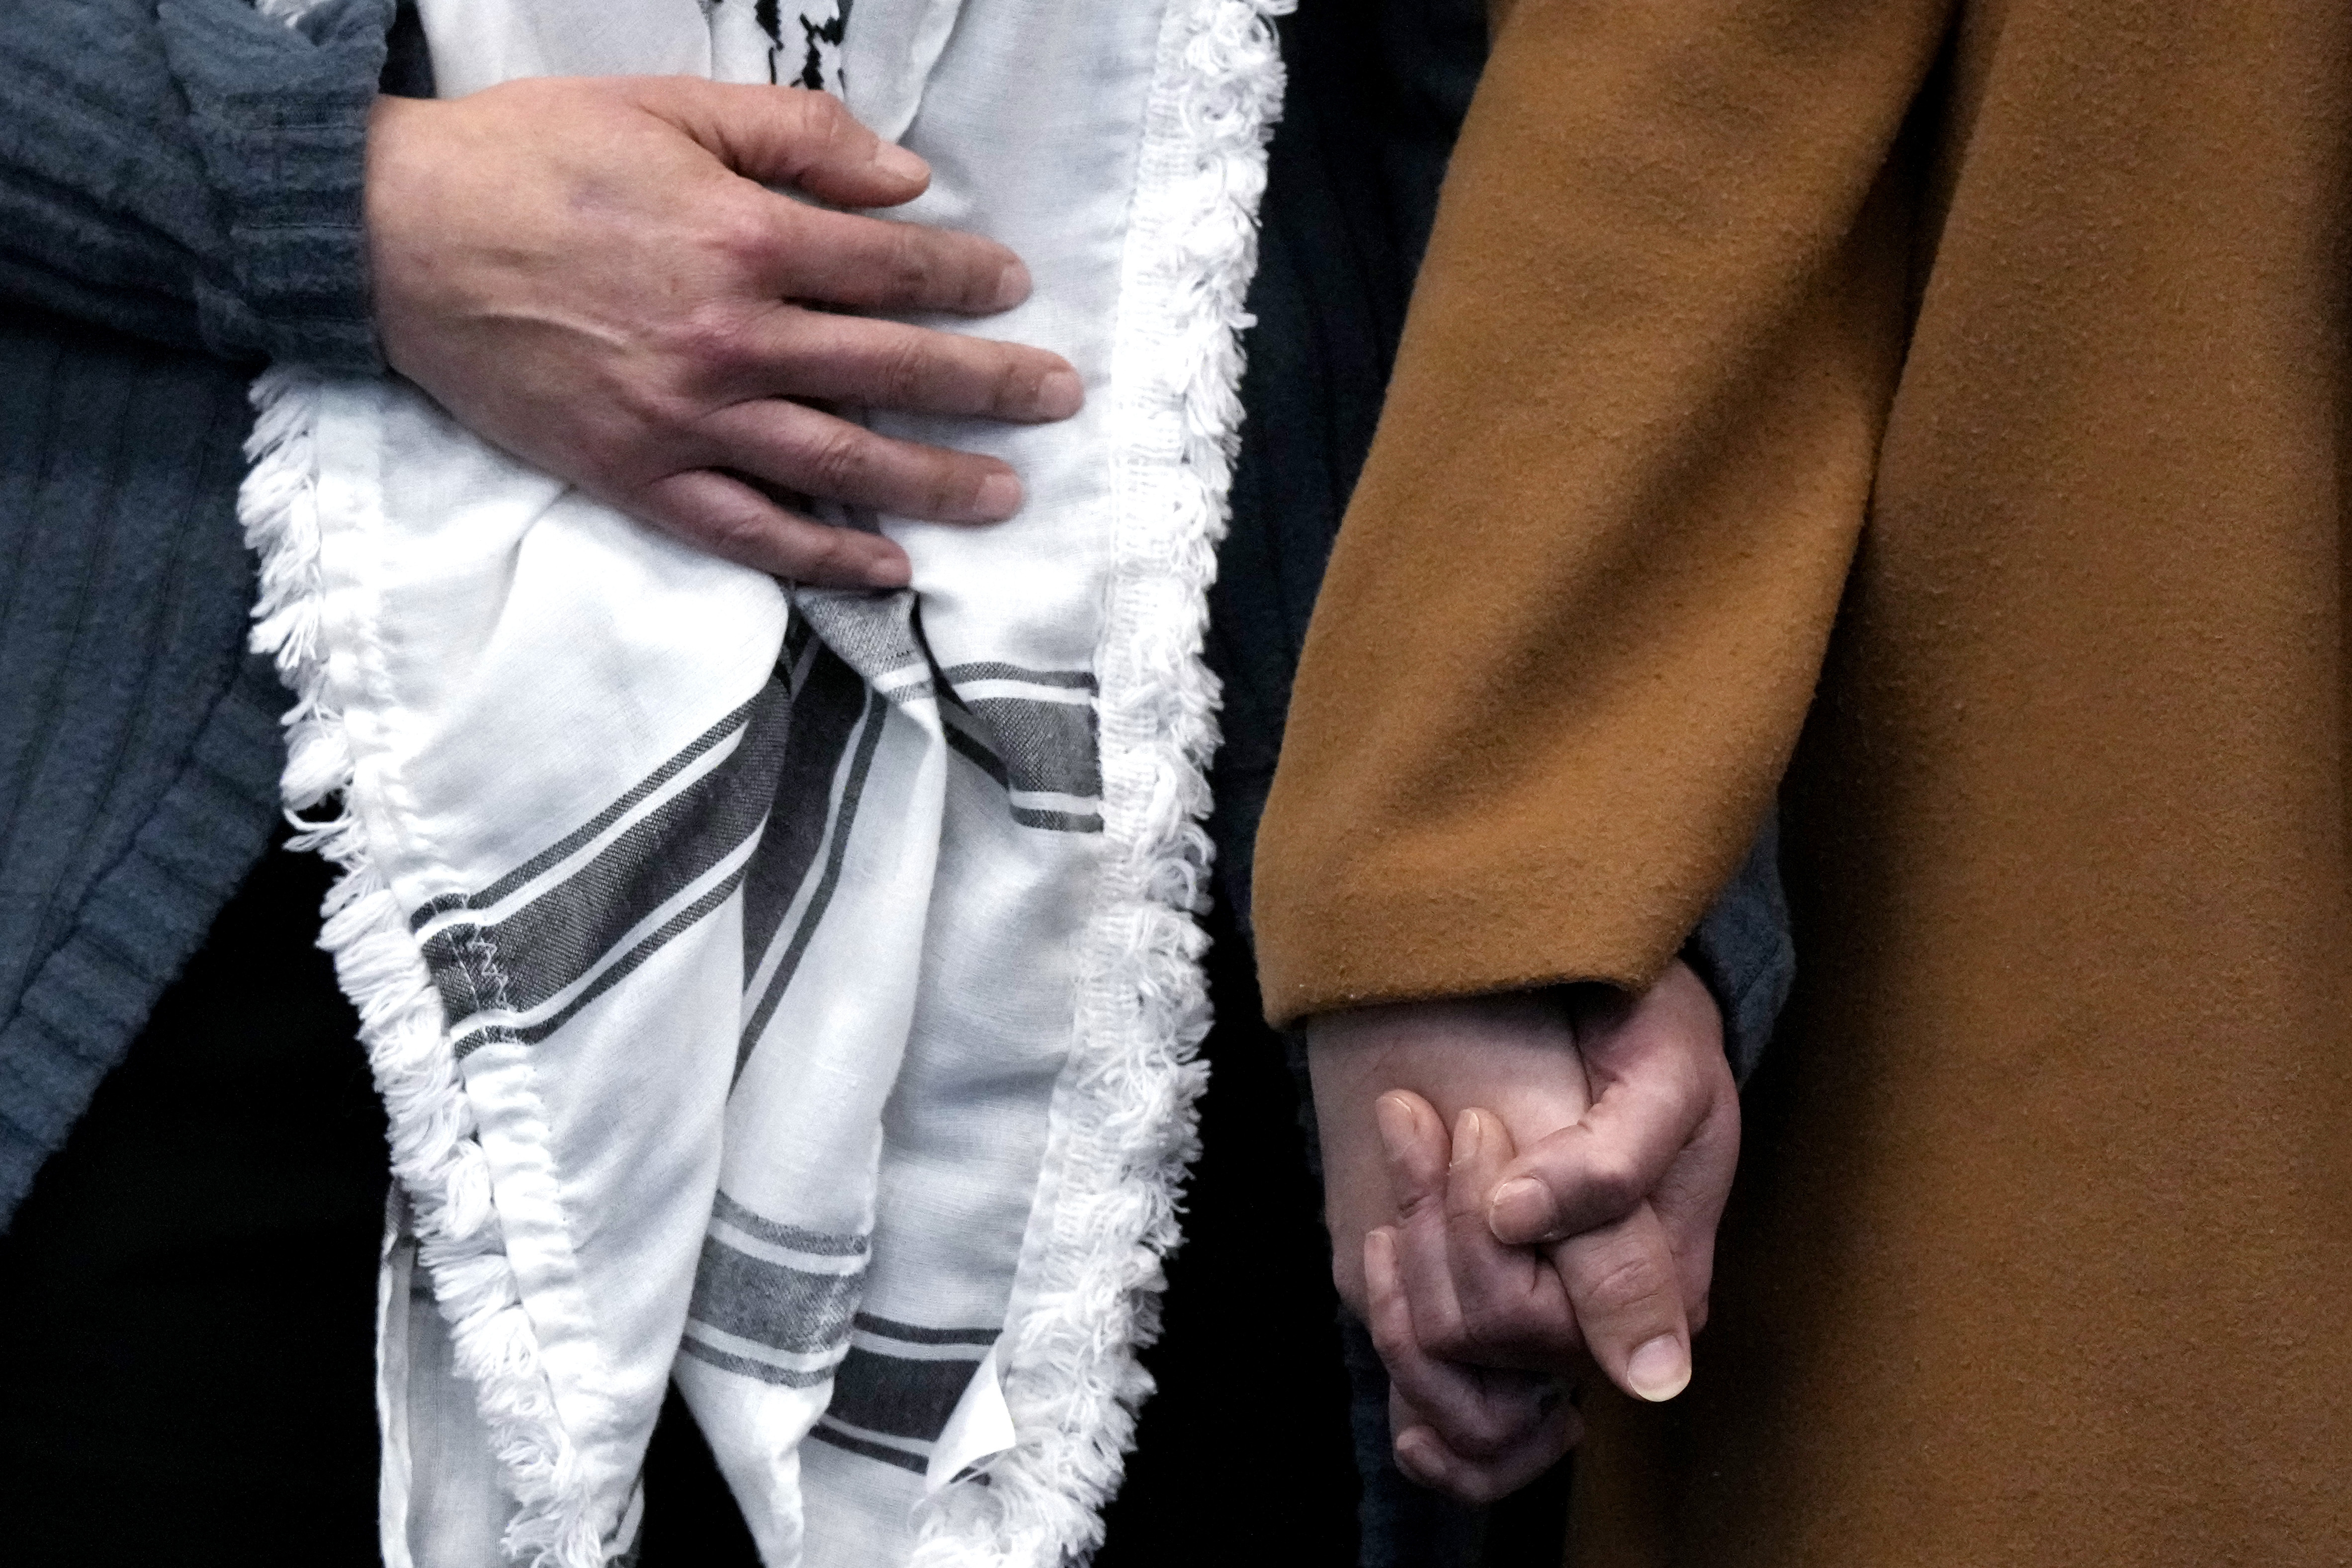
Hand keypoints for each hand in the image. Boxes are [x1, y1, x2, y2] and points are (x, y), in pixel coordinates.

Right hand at [365, 78, 1082, 588]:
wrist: (396, 236)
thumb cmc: (534, 158)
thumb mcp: (671, 108)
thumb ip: (797, 137)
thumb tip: (904, 182)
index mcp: (746, 239)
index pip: (895, 268)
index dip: (968, 279)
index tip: (1011, 290)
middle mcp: (731, 339)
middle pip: (893, 369)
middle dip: (988, 387)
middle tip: (1057, 401)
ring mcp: (686, 419)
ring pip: (839, 462)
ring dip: (933, 481)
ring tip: (1005, 496)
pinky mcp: (637, 475)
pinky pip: (749, 532)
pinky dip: (823, 556)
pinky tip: (888, 566)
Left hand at [1307, 962, 1739, 1501]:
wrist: (1623, 1003)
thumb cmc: (1657, 1030)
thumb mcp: (1666, 1075)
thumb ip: (1611, 1161)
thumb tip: (1520, 1226)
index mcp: (1662, 1289)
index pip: (1523, 1317)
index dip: (1470, 1226)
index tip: (1469, 1117)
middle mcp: (1604, 1329)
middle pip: (1469, 1337)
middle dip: (1430, 1223)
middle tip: (1415, 1113)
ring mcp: (1550, 1326)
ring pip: (1435, 1353)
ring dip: (1403, 1246)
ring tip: (1402, 1138)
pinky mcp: (1500, 1305)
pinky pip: (1428, 1370)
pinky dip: (1392, 1303)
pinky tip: (1383, 1235)